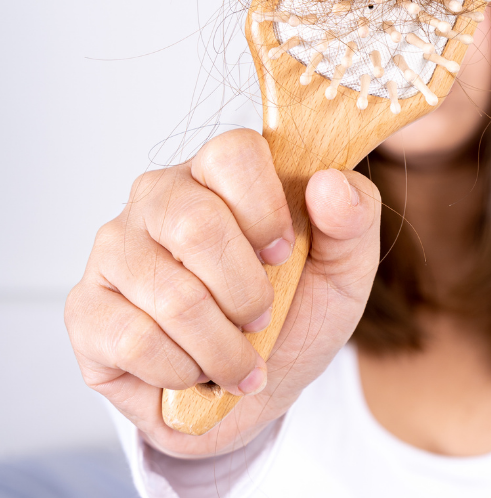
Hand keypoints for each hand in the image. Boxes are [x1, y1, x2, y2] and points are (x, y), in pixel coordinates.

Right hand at [65, 128, 380, 457]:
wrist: (256, 389)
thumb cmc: (298, 312)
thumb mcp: (345, 268)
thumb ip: (353, 217)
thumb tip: (329, 184)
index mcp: (220, 173)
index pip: (232, 153)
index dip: (266, 210)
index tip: (285, 253)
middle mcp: (159, 198)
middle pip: (197, 225)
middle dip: (246, 291)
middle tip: (262, 316)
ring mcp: (116, 250)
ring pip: (171, 294)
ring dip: (223, 345)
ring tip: (239, 358)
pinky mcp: (87, 309)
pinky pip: (135, 340)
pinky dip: (184, 370)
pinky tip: (195, 371)